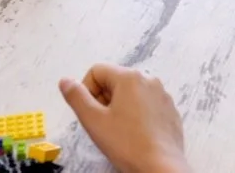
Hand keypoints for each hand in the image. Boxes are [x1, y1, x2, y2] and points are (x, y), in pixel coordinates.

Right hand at [59, 64, 188, 172]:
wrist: (161, 166)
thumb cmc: (128, 144)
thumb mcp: (93, 120)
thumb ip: (76, 97)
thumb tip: (65, 81)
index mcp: (130, 77)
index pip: (96, 71)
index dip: (87, 90)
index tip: (90, 112)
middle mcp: (149, 80)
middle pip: (114, 80)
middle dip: (103, 99)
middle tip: (103, 124)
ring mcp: (162, 95)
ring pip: (131, 93)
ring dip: (119, 107)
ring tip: (119, 131)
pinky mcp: (169, 109)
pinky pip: (146, 104)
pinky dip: (136, 114)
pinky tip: (135, 134)